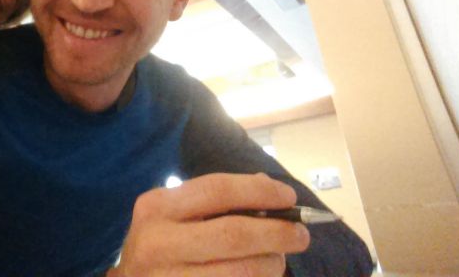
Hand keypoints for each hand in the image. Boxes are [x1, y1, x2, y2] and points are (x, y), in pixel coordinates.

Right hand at [108, 173, 309, 276]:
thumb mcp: (172, 215)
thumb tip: (268, 190)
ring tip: (277, 261)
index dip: (259, 192)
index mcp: (157, 208)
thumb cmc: (158, 245)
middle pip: (234, 235)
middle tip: (301, 235)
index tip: (288, 197)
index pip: (217, 190)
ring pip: (241, 273)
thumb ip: (214, 199)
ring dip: (271, 266)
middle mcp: (158, 244)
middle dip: (277, 233)